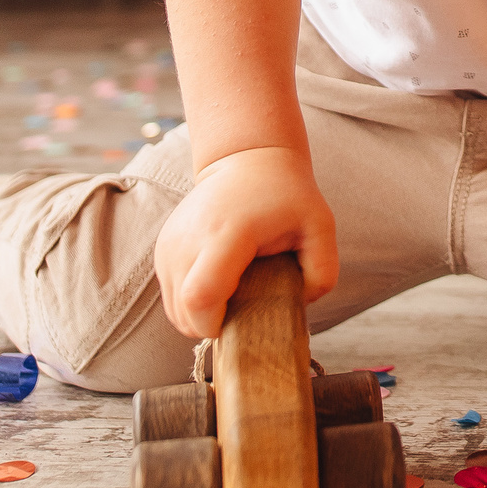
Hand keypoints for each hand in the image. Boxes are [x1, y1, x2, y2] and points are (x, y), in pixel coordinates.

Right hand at [151, 146, 337, 338]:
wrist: (247, 160)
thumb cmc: (287, 196)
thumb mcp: (321, 226)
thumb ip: (323, 272)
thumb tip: (300, 304)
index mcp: (227, 233)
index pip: (200, 296)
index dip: (214, 324)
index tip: (240, 322)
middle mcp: (189, 238)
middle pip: (183, 310)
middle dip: (212, 327)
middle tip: (244, 314)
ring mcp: (170, 243)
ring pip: (173, 308)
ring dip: (200, 317)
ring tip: (233, 299)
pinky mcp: (163, 247)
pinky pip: (170, 295)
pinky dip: (190, 304)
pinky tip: (218, 287)